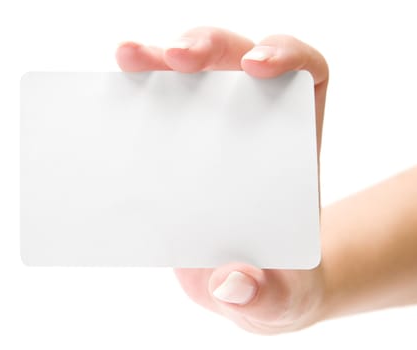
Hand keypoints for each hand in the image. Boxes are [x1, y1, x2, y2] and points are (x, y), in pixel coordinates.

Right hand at [115, 27, 328, 333]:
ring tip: (129, 59)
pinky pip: (155, 107)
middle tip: (173, 58)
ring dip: (159, 58)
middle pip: (239, 61)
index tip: (256, 66)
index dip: (286, 55)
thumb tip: (235, 283)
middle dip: (209, 47)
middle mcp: (256, 130)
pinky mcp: (177, 150)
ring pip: (191, 74)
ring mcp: (213, 134)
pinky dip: (134, 92)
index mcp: (293, 151)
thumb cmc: (277, 285)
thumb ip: (267, 296)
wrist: (251, 291)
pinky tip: (112, 95)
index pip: (303, 76)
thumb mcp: (281, 300)